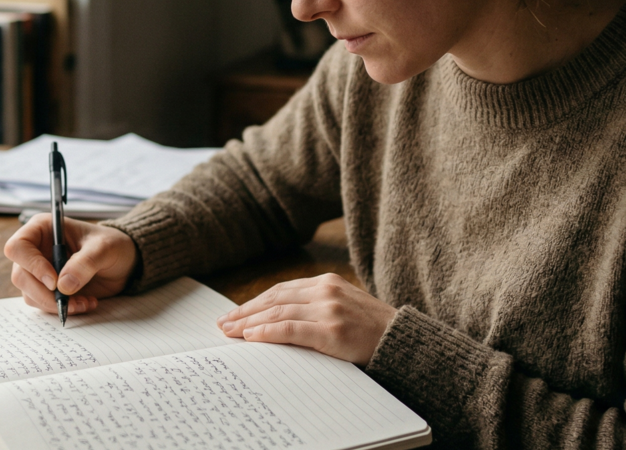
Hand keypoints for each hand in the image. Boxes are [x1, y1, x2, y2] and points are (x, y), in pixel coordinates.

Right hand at [4, 213, 137, 314]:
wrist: (122, 262)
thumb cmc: (112, 245)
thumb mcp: (105, 249)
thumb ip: (85, 263)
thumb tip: (64, 285)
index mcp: (43, 229)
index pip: (18, 247)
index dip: (32, 265)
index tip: (54, 281)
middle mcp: (36, 249)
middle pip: (20, 275)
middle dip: (44, 294)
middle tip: (69, 300)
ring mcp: (39, 271)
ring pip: (29, 294)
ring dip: (55, 304)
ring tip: (84, 302)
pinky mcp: (47, 289)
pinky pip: (43, 304)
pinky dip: (62, 309)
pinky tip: (84, 303)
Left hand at [216, 273, 396, 364]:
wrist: (402, 342)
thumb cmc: (371, 331)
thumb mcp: (342, 308)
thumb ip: (314, 308)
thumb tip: (275, 320)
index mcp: (326, 283)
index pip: (280, 291)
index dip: (254, 302)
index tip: (234, 314)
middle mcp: (325, 291)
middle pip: (274, 299)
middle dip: (245, 312)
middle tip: (223, 324)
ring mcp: (328, 309)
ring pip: (277, 313)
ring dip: (249, 323)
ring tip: (230, 332)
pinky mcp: (331, 330)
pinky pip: (290, 329)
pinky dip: (267, 332)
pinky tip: (251, 337)